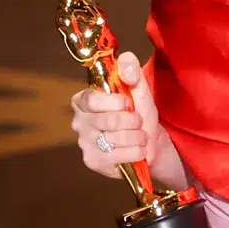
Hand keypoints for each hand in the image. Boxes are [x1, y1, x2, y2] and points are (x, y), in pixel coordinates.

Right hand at [70, 51, 164, 178]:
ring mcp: (85, 144)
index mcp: (83, 100)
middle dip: (133, 121)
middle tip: (138, 121)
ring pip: (116, 139)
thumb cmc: (139, 112)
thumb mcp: (138, 88)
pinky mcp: (94, 162)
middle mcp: (79, 122)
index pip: (91, 99)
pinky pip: (119, 156)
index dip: (115, 102)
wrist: (149, 142)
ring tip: (139, 136)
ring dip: (137, 137)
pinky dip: (136, 152)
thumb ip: (131, 70)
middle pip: (108, 120)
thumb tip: (126, 66)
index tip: (128, 103)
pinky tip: (137, 150)